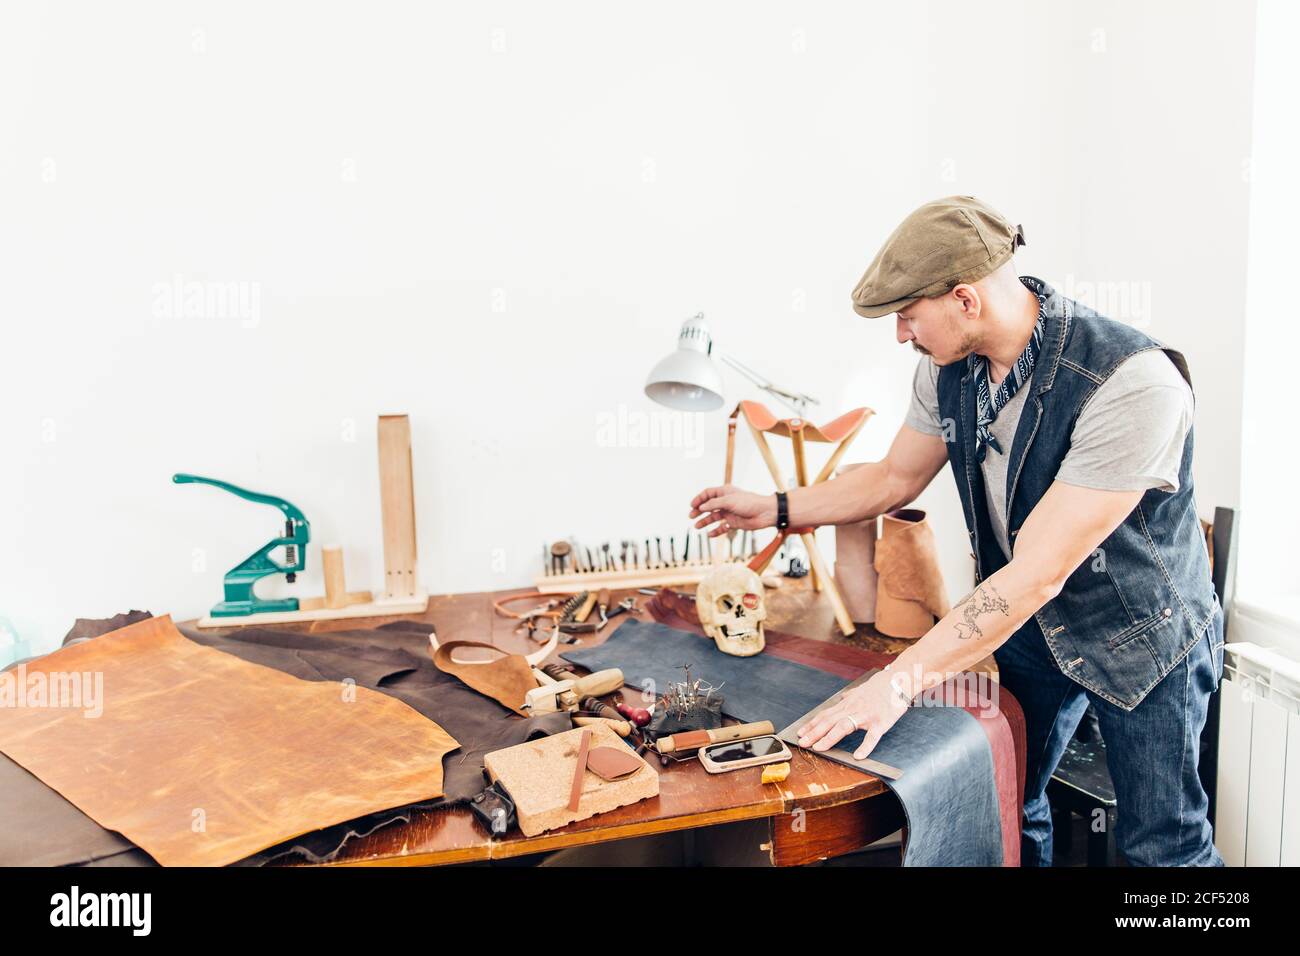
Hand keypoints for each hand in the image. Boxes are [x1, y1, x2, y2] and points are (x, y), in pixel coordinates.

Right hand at [689, 485, 775, 536]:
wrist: (765, 513)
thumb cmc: (749, 503)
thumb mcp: (729, 501)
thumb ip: (714, 504)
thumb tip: (701, 507)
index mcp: (725, 492)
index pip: (708, 494)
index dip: (699, 499)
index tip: (692, 506)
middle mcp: (726, 502)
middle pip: (708, 506)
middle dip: (699, 511)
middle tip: (691, 516)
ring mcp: (729, 513)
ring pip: (714, 517)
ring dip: (705, 521)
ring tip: (696, 527)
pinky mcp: (734, 523)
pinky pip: (722, 527)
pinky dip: (716, 531)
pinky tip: (709, 535)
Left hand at [795, 669, 911, 759]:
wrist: (900, 679)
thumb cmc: (881, 686)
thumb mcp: (862, 689)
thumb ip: (851, 695)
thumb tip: (843, 697)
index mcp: (848, 703)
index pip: (826, 715)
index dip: (812, 725)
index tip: (801, 733)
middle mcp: (854, 708)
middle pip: (829, 721)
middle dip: (814, 733)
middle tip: (802, 743)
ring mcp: (866, 715)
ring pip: (844, 726)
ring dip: (829, 738)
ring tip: (819, 748)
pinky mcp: (881, 722)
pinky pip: (872, 736)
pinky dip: (865, 747)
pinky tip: (858, 756)